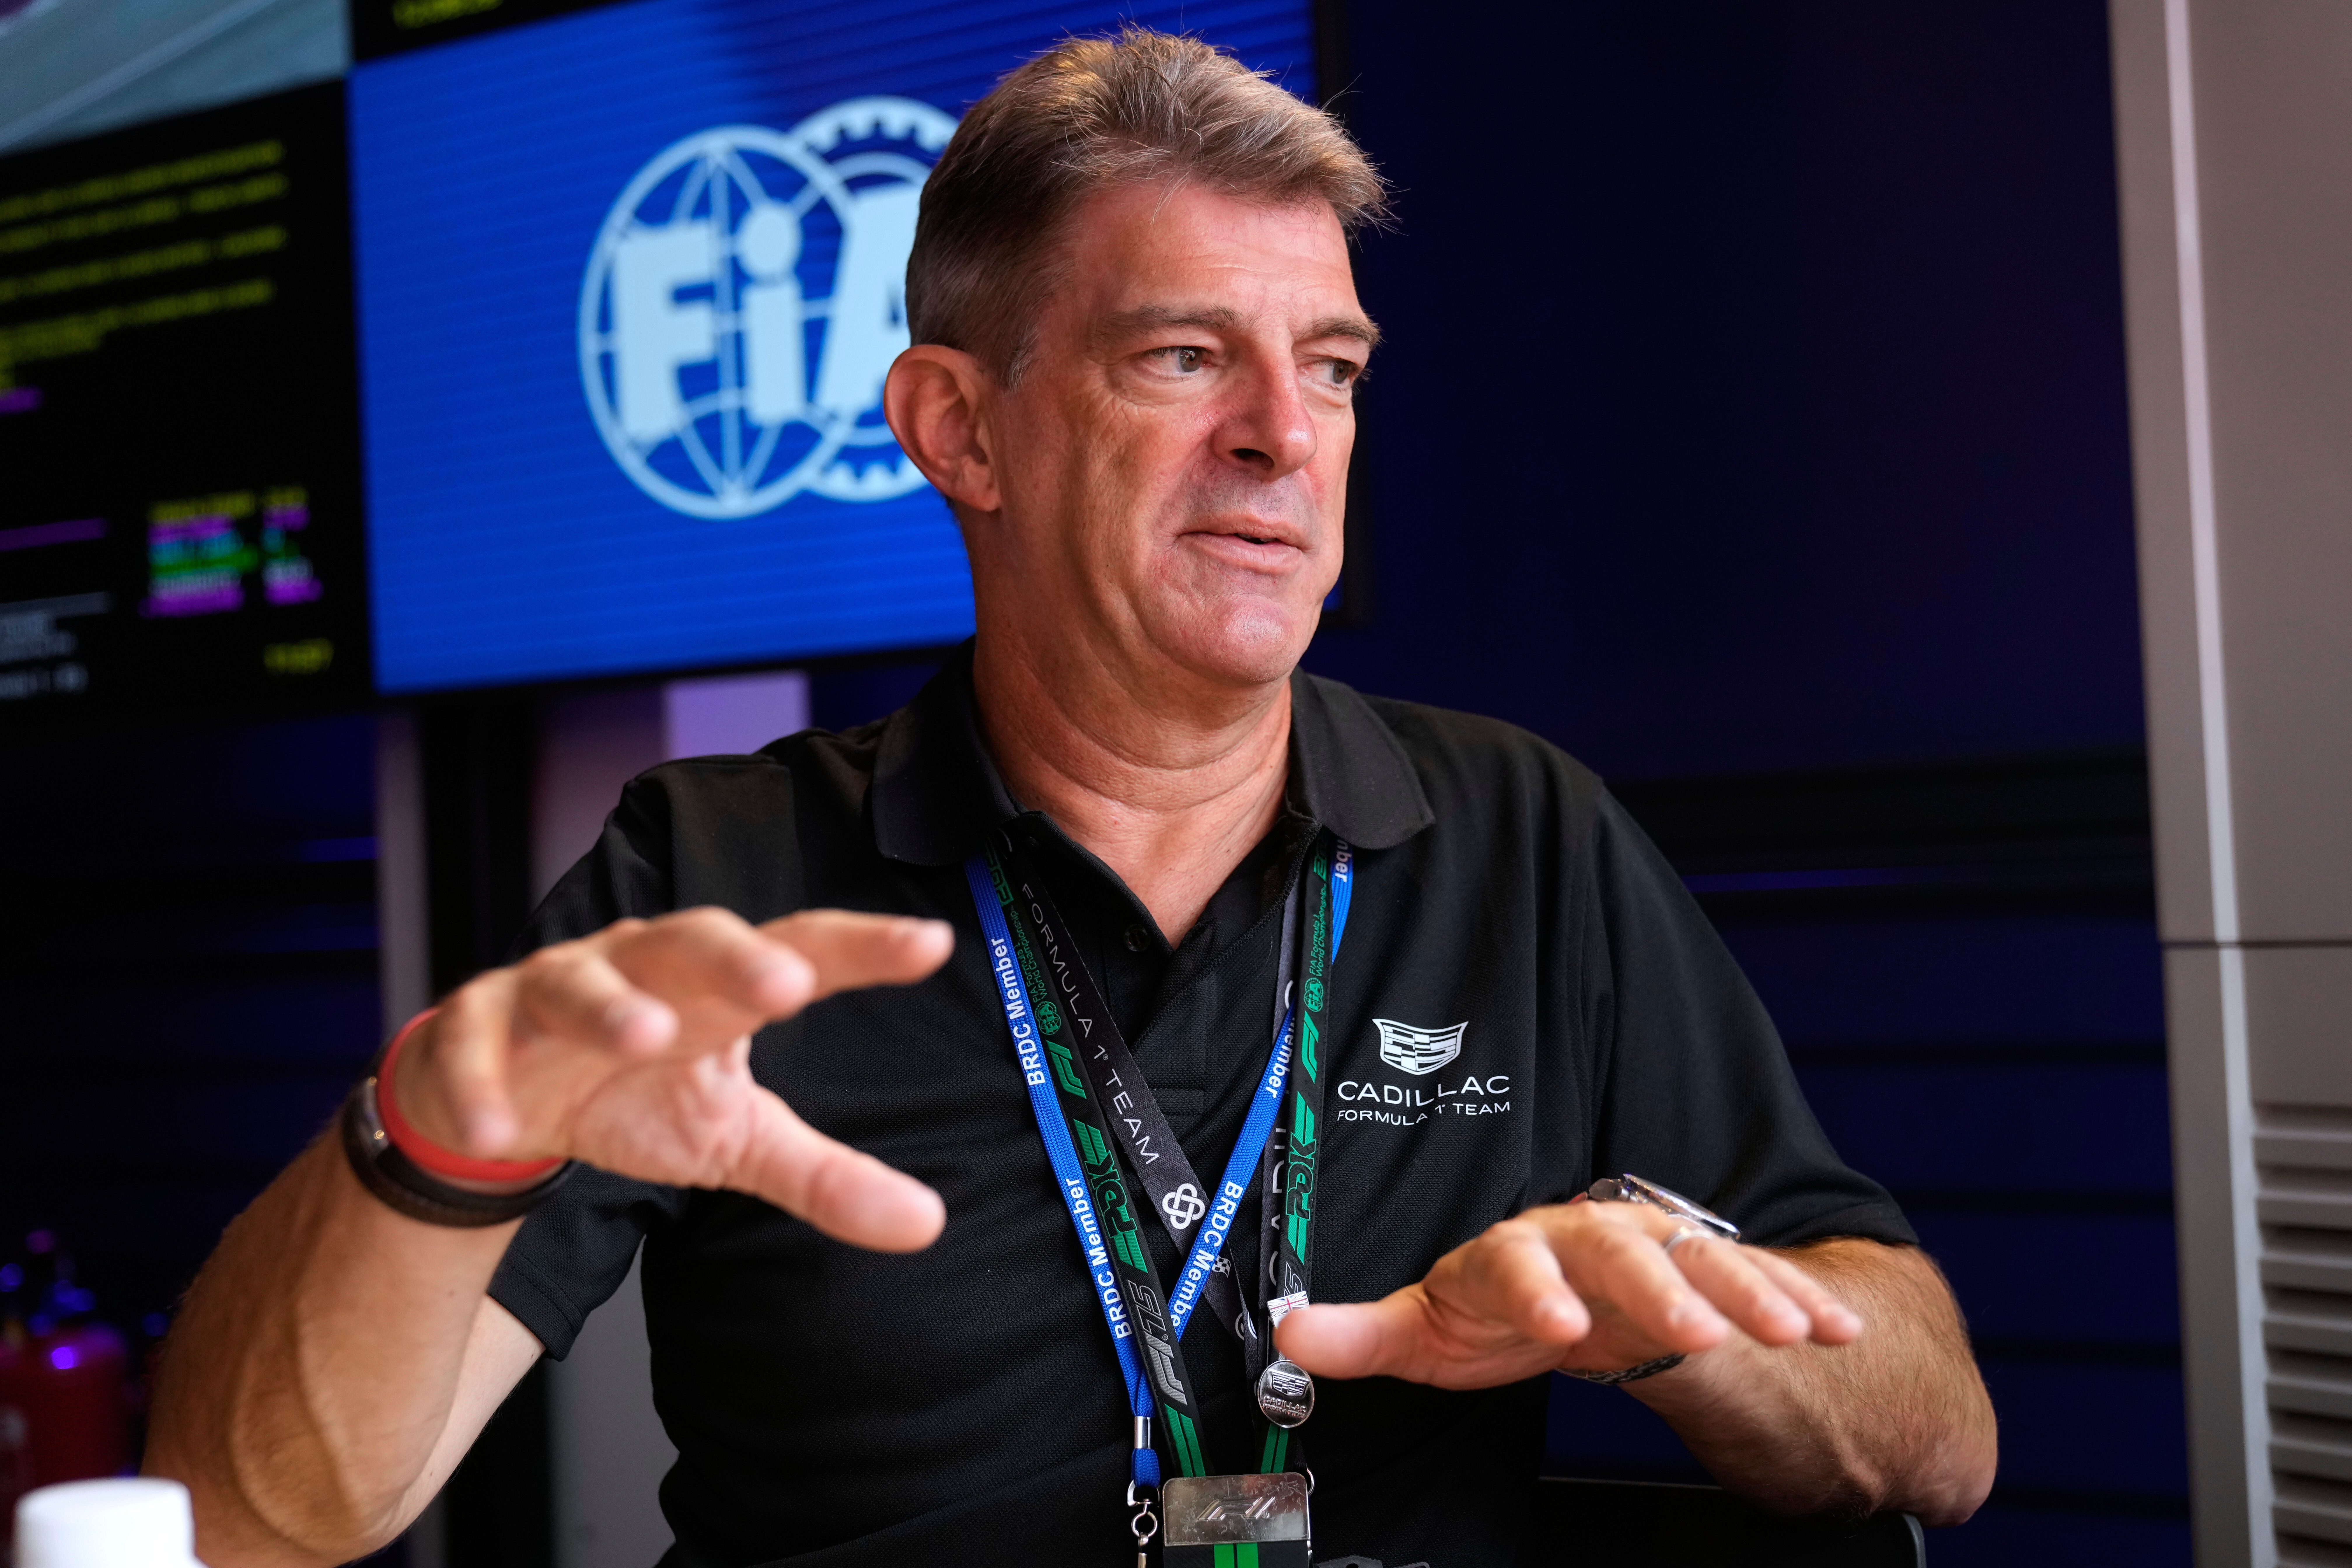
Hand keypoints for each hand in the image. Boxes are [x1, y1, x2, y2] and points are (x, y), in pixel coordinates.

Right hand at [391, 908, 953, 1252]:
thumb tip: (925, 1223)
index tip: (933, 943)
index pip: (800, 951)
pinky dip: (482, 1083)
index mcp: (714, 989)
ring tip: (643, 1035)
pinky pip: (472, 1048)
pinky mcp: (474, 1027)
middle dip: (737, 958)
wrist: (509, 1099)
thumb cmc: (633, 1096)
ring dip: (609, 1006)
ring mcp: (550, 989)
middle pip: (692, 943)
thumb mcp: (736, 1139)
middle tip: (788, 983)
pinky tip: (497, 1125)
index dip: (864, 945)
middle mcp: (639, 968)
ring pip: (579, 982)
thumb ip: (827, 1176)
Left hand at [1275, 1199, 1862, 1388]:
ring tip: (1791, 1331)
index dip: (1537, 1289)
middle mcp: (1593, 1238)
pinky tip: (1834, 1330)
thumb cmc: (1498, 1304)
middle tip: (1696, 1333)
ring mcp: (1660, 1252)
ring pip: (1707, 1261)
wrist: (1573, 1285)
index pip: (1520, 1259)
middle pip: (1627, 1254)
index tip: (1559, 1323)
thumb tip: (1289, 1335)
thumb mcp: (1429, 1324)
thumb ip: (1363, 1332)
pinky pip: (1762, 1282)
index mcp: (1521, 1249)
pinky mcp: (1711, 1276)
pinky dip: (1801, 1303)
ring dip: (1749, 1293)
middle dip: (1665, 1292)